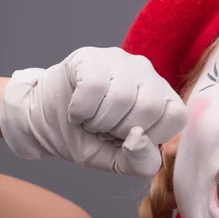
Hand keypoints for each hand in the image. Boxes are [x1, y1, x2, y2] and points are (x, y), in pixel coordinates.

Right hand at [0, 47, 186, 175]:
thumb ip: (139, 161)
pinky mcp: (91, 56)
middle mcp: (148, 73)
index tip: (128, 137)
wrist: (42, 122)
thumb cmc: (87, 138)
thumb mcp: (117, 160)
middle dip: (121, 130)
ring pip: (121, 97)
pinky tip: (76, 109)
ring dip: (98, 121)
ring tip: (90, 119)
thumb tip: (140, 139)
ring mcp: (120, 60)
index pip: (176, 117)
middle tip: (105, 128)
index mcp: (164, 98)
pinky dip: (80, 109)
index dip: (151, 136)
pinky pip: (93, 87)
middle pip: (150, 108)